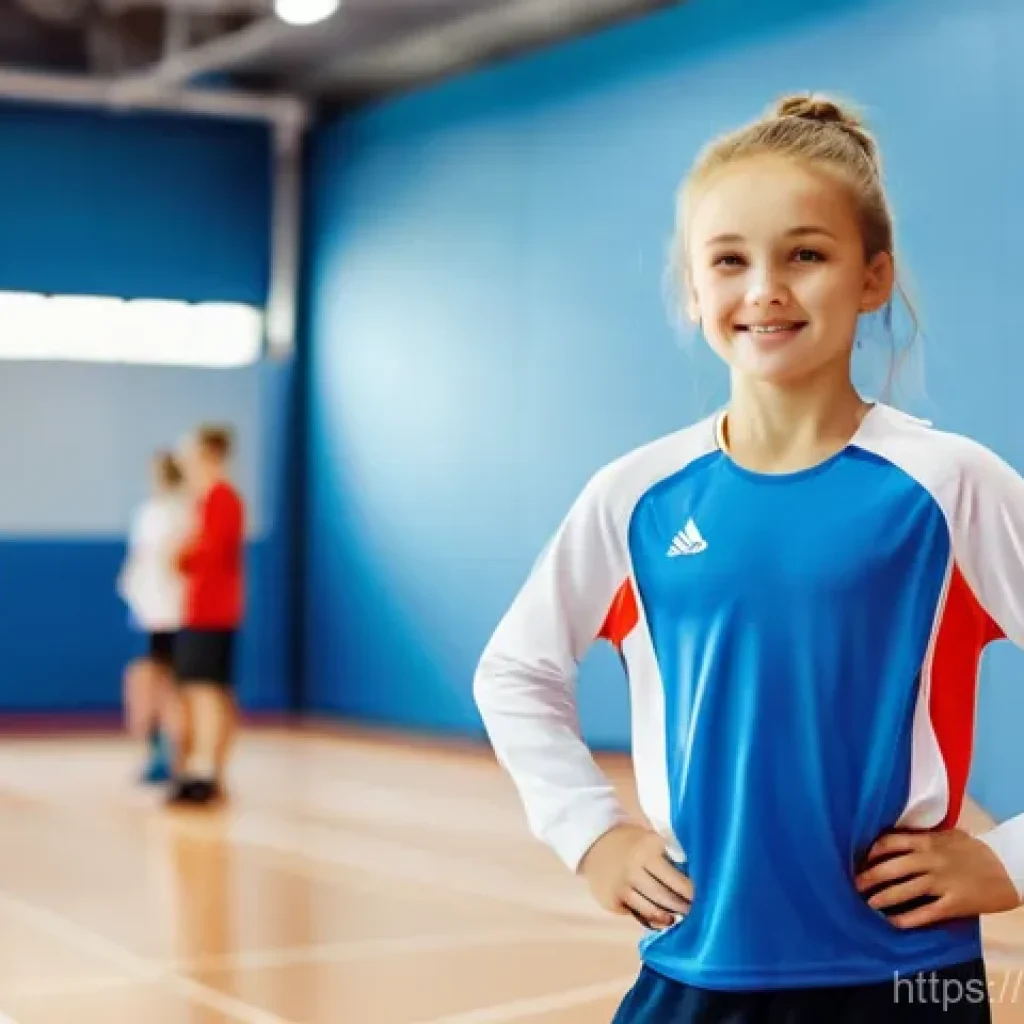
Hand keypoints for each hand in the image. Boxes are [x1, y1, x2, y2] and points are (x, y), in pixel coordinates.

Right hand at [579, 823, 692, 929]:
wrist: (593, 842)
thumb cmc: (632, 842)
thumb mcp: (650, 841)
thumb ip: (668, 858)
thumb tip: (693, 884)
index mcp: (647, 850)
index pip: (676, 878)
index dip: (691, 892)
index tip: (706, 898)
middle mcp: (633, 868)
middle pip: (666, 897)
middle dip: (683, 907)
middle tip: (697, 913)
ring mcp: (620, 887)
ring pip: (652, 910)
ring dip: (669, 916)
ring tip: (680, 917)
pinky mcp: (611, 901)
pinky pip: (637, 915)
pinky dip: (651, 919)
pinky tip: (661, 919)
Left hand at [855, 828, 1020, 928]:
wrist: (1008, 867)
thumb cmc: (975, 850)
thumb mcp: (947, 836)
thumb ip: (922, 838)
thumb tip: (897, 840)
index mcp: (926, 841)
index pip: (889, 843)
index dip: (871, 852)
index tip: (859, 859)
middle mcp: (929, 860)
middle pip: (890, 868)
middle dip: (869, 877)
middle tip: (854, 885)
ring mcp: (941, 883)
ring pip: (903, 891)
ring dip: (882, 898)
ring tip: (868, 903)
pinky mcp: (953, 904)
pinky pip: (925, 913)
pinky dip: (906, 919)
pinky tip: (893, 922)